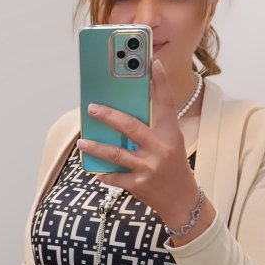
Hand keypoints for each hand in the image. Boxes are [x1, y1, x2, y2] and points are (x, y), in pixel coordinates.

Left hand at [75, 58, 205, 230]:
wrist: (182, 201)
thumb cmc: (174, 168)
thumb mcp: (171, 145)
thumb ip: (153, 130)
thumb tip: (123, 116)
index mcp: (171, 134)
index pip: (166, 103)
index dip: (160, 82)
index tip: (152, 62)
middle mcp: (160, 149)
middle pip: (131, 126)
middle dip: (109, 116)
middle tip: (92, 108)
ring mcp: (149, 167)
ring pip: (116, 153)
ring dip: (96, 147)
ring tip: (82, 142)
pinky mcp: (139, 185)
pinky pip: (115, 177)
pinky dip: (104, 174)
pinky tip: (95, 171)